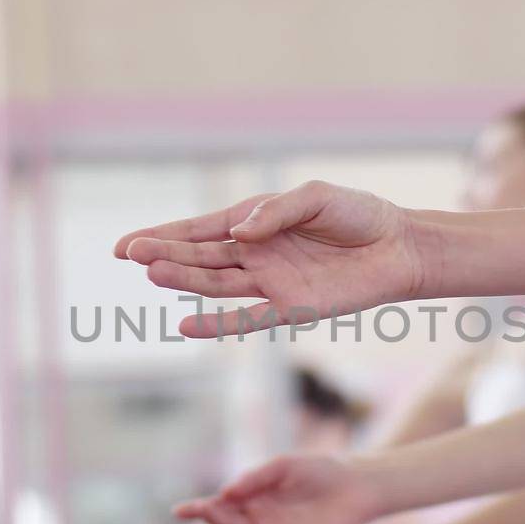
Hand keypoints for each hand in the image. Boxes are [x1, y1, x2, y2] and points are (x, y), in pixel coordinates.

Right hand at [113, 181, 436, 337]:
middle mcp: (254, 254)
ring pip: (216, 283)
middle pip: (199, 256)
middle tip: (130, 254)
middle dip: (164, 254)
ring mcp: (270, 282)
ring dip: (185, 280)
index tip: (126, 244)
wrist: (399, 247)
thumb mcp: (317, 198)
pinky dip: (218, 323)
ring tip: (153, 273)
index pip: (199, 230)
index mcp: (254, 222)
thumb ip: (276, 212)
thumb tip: (239, 233)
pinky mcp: (291, 307)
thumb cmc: (358, 215)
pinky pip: (248, 319)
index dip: (162, 235)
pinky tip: (187, 325)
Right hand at [174, 453, 385, 523]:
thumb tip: (224, 492)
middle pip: (229, 523)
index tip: (178, 511)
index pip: (221, 504)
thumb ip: (254, 478)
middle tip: (202, 513)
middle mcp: (262, 517)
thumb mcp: (282, 466)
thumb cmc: (320, 470)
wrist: (356, 484)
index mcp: (256, 496)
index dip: (199, 508)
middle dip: (213, 520)